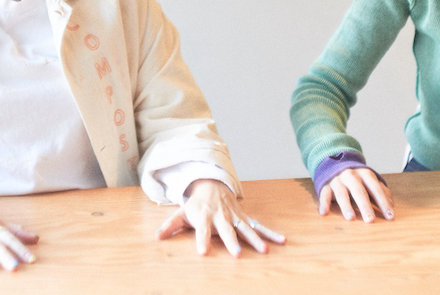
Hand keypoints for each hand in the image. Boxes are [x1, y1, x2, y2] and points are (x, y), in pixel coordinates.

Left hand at [156, 179, 285, 256]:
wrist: (211, 185)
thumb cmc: (196, 204)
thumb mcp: (181, 212)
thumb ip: (171, 225)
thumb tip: (157, 236)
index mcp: (204, 216)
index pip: (202, 230)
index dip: (202, 240)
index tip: (203, 252)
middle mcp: (221, 217)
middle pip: (227, 231)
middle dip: (232, 242)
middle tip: (237, 255)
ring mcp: (235, 217)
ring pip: (246, 229)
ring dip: (256, 240)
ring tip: (265, 251)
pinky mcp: (244, 218)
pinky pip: (259, 226)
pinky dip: (270, 232)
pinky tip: (282, 240)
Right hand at [319, 167, 393, 221]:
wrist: (335, 162)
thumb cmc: (357, 177)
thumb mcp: (370, 180)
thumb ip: (381, 191)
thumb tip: (392, 205)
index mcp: (365, 174)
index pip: (376, 189)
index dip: (383, 202)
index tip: (390, 216)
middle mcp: (351, 176)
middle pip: (359, 192)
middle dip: (365, 206)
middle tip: (370, 220)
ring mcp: (337, 180)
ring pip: (342, 193)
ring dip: (346, 206)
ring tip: (351, 218)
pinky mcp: (325, 185)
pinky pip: (324, 194)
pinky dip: (324, 203)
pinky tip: (324, 213)